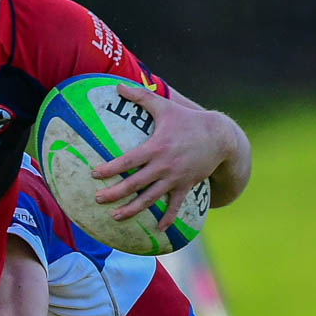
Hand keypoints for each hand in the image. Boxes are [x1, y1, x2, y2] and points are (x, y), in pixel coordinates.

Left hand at [90, 84, 224, 229]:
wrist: (221, 137)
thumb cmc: (187, 120)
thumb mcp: (165, 107)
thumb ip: (140, 97)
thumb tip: (117, 85)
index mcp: (156, 147)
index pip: (128, 161)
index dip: (111, 168)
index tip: (94, 174)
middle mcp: (164, 165)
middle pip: (135, 183)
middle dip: (115, 193)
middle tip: (97, 200)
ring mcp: (175, 178)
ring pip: (151, 198)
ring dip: (133, 209)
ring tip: (116, 217)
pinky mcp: (186, 186)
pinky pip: (176, 206)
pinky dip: (167, 218)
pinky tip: (157, 230)